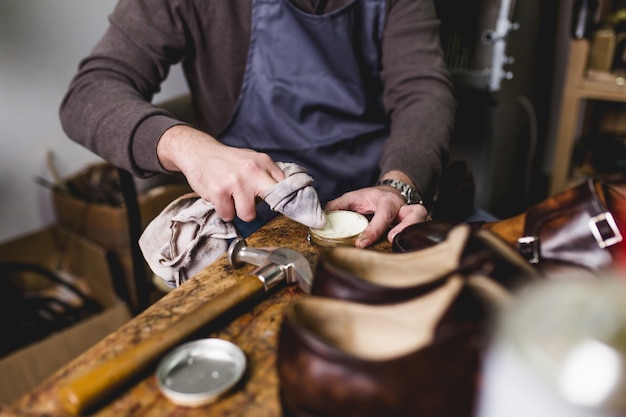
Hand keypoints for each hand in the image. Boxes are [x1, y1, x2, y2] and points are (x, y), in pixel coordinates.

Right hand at [157, 125, 284, 221]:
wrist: (199, 152)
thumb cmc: (229, 161)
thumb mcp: (254, 160)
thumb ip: (270, 175)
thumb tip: (289, 196)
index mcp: (264, 163)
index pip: (286, 187)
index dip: (288, 202)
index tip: (291, 212)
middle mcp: (253, 170)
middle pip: (273, 202)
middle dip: (267, 209)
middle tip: (257, 207)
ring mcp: (235, 182)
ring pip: (248, 215)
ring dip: (239, 211)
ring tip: (232, 199)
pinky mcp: (219, 192)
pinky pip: (228, 215)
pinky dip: (224, 211)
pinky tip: (221, 199)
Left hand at [325, 185, 428, 247]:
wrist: (391, 193)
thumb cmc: (371, 198)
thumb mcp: (354, 197)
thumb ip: (338, 206)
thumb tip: (324, 218)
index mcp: (387, 201)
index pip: (382, 215)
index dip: (372, 230)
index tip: (360, 244)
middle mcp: (404, 208)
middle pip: (416, 213)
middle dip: (406, 226)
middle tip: (392, 239)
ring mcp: (413, 217)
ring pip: (423, 222)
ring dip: (414, 234)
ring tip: (401, 246)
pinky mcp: (417, 226)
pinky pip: (420, 234)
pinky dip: (415, 241)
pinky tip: (405, 251)